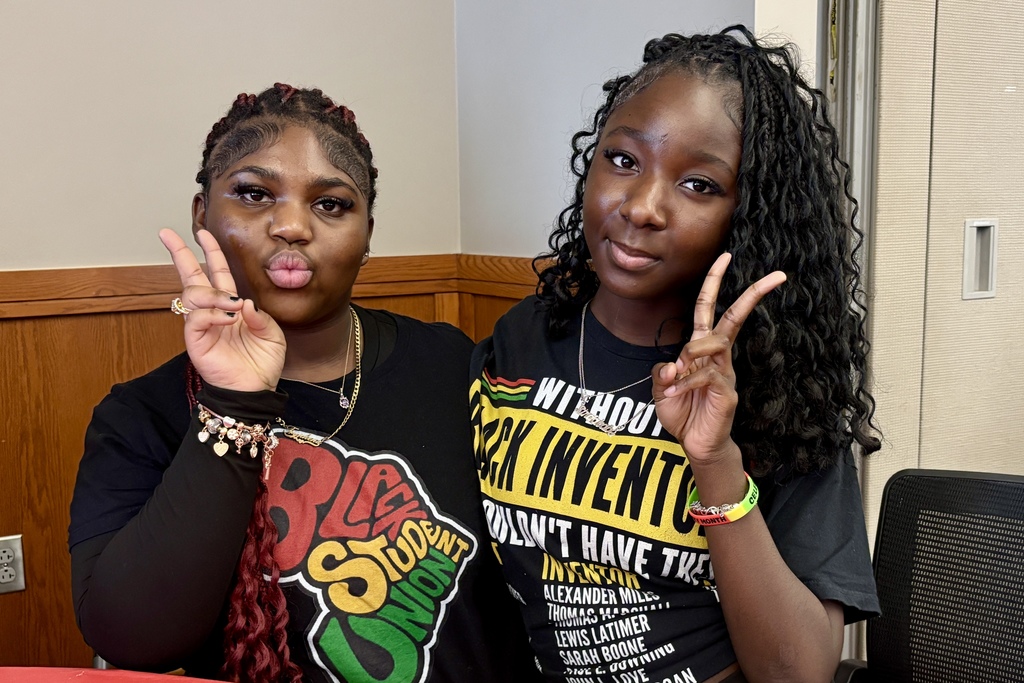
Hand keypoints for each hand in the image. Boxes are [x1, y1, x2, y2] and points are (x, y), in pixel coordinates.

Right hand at [159, 229, 285, 391]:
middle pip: (191, 276)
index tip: (202, 233)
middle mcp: (212, 312)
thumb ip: (261, 315)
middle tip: (167, 234)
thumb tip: (243, 301)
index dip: (210, 253)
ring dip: (213, 293)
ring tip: (231, 305)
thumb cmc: (261, 363)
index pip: (217, 273)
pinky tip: (228, 319)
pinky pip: (196, 317)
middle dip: (180, 253)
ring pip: (193, 293)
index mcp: (230, 306)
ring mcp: (201, 325)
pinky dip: (212, 314)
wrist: (254, 390)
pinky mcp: (195, 340)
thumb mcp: (272, 334)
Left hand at [652, 253, 785, 466]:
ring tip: (677, 375)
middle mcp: (718, 357)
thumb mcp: (662, 389)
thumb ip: (663, 372)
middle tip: (775, 275)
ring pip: (715, 343)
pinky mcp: (727, 393)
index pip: (709, 310)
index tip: (725, 256)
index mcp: (702, 350)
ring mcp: (725, 373)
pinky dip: (686, 383)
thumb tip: (673, 364)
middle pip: (733, 318)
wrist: (696, 445)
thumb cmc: (683, 412)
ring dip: (692, 352)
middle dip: (751, 295)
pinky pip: (706, 376)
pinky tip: (675, 394)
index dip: (714, 283)